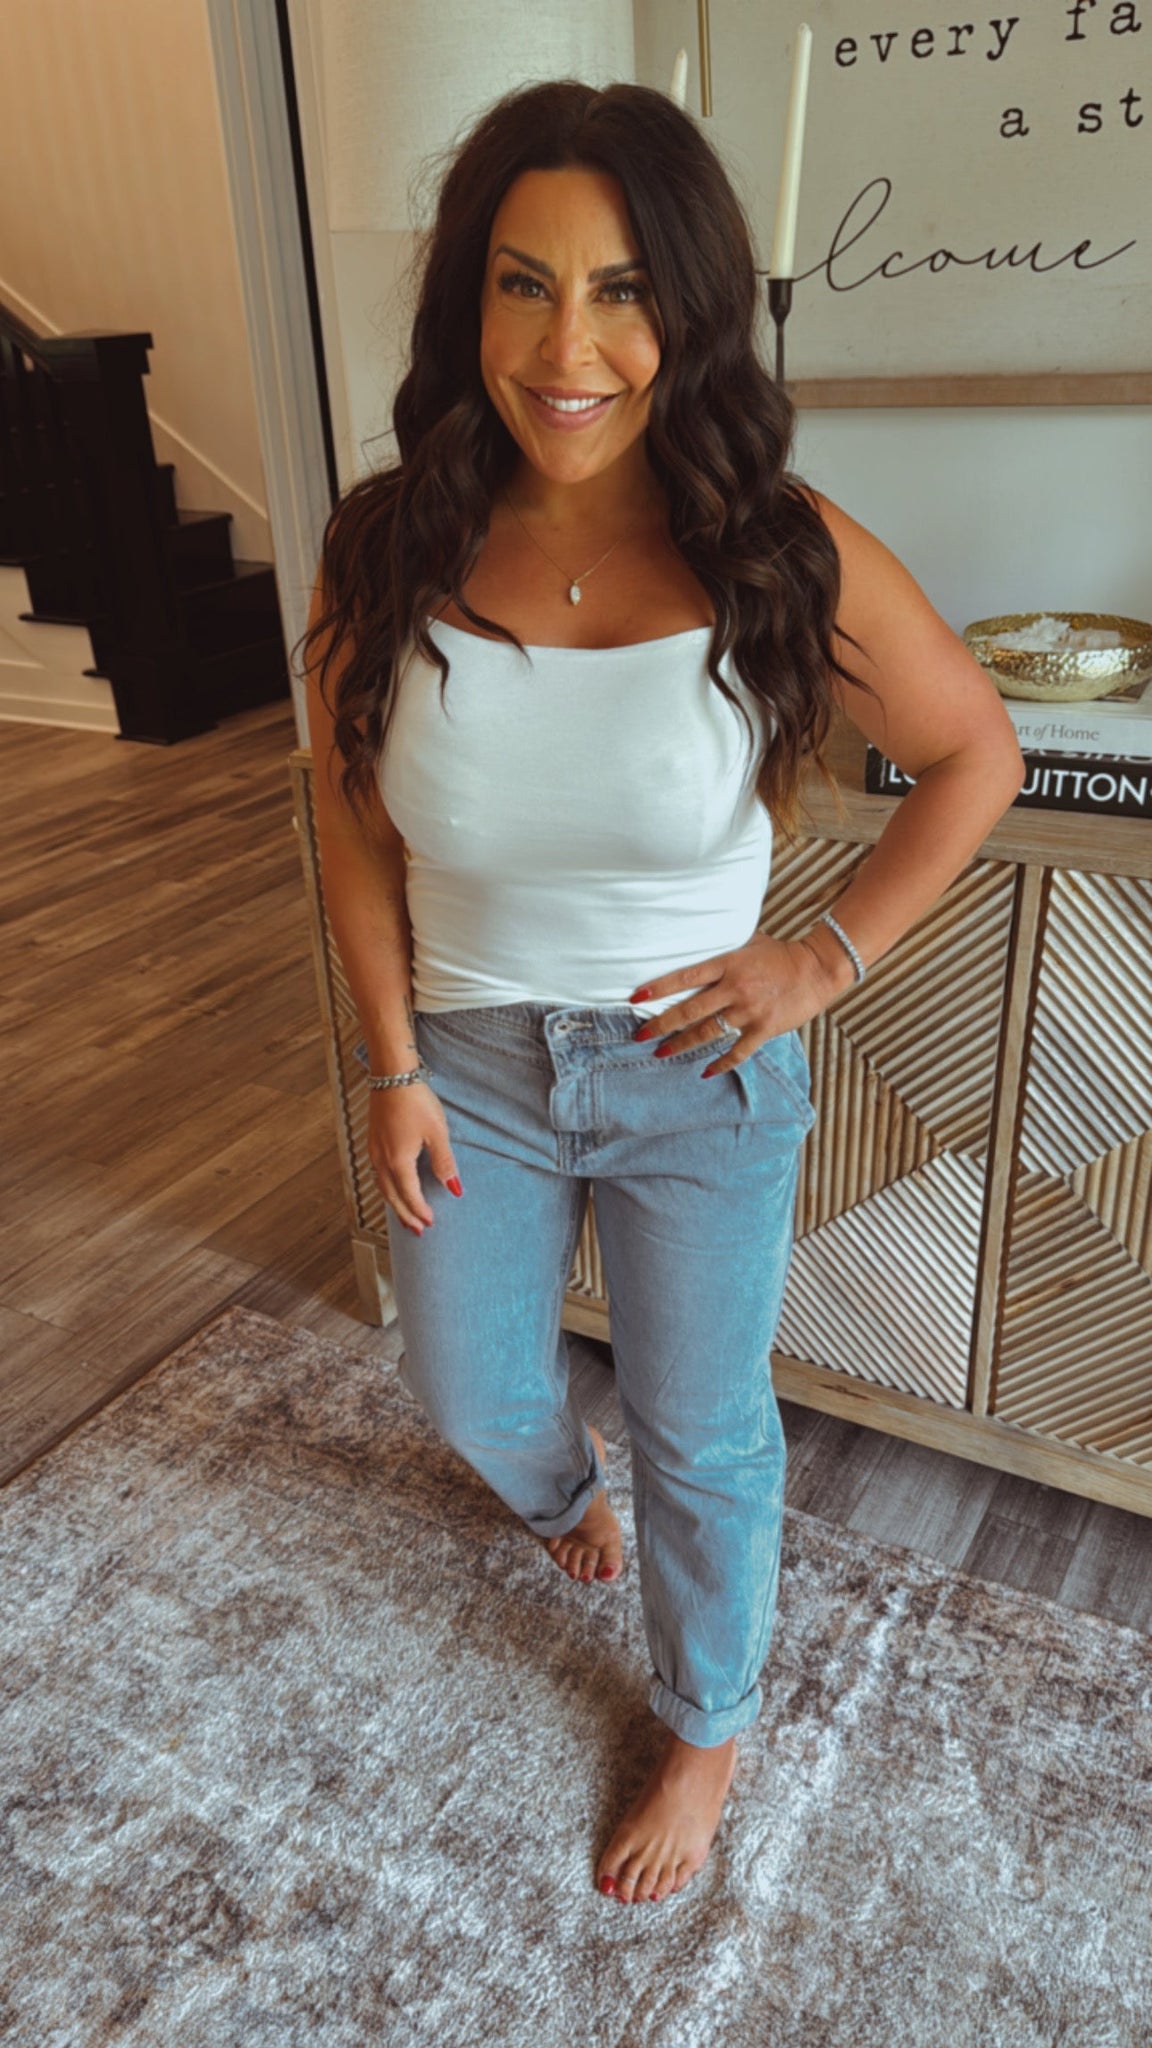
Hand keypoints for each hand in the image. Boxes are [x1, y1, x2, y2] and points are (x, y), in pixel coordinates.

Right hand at [368, 1084, 461, 1234]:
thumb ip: (444, 1162)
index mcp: (398, 1162)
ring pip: (383, 1187)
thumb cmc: (415, 1101)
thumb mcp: (437, 1133)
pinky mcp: (373, 1141)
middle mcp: (382, 1160)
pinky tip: (393, 1187)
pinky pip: (378, 1174)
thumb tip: (454, 1188)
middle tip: (417, 1230)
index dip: (420, 1211)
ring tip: (404, 1216)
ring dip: (395, 1204)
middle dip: (405, 1215)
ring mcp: (374, 1151)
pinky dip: (387, 1188)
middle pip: (393, 1197)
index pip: (410, 1195)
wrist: (392, 1076)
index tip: (431, 1223)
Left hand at [629, 929, 847, 1074]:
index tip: (636, 998)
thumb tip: (696, 942)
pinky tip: (705, 1072)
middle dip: (661, 1024)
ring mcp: (749, 1011)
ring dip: (681, 1045)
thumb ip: (724, 948)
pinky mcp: (764, 1028)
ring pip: (707, 1032)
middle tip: (639, 1035)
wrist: (817, 968)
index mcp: (728, 964)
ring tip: (661, 1053)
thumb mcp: (749, 941)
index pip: (685, 977)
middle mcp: (735, 988)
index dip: (659, 988)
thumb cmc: (780, 954)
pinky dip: (721, 1064)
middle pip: (690, 1010)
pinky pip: (737, 1051)